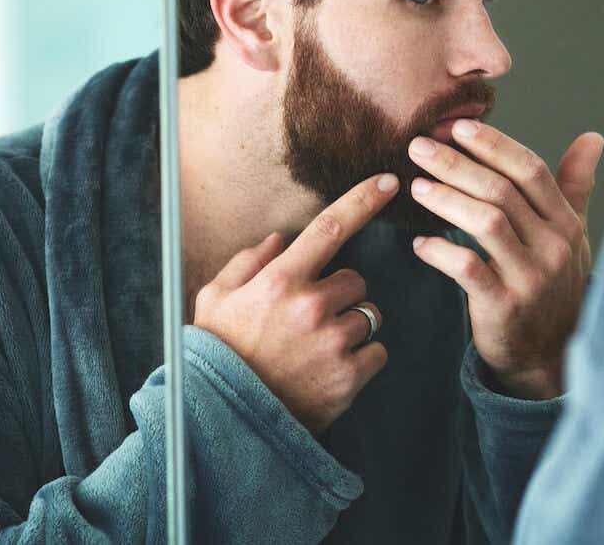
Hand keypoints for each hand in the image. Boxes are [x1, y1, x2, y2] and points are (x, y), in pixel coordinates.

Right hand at [193, 173, 397, 433]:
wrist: (226, 421)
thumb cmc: (218, 354)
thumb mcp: (214, 299)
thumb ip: (246, 263)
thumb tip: (278, 239)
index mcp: (279, 280)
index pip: (330, 227)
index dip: (362, 200)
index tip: (388, 181)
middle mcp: (310, 306)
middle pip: (356, 281)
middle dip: (340, 294)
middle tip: (310, 318)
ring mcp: (333, 343)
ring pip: (368, 315)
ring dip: (350, 326)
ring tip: (317, 348)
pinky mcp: (349, 377)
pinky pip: (377, 351)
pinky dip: (362, 358)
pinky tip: (331, 369)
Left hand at [407, 123, 603, 399]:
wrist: (550, 355)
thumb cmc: (556, 285)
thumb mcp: (572, 235)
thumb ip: (575, 185)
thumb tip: (593, 137)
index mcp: (566, 223)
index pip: (531, 171)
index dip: (494, 145)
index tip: (457, 126)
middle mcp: (553, 246)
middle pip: (502, 192)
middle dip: (457, 164)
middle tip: (419, 146)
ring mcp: (531, 278)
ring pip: (486, 223)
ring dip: (446, 200)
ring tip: (416, 186)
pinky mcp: (505, 307)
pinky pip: (468, 269)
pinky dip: (441, 252)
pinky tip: (419, 243)